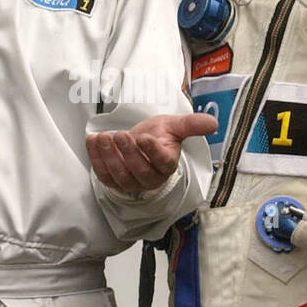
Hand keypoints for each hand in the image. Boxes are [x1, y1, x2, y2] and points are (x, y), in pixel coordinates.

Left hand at [87, 112, 216, 193]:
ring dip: (110, 157)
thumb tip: (214, 123)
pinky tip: (92, 141)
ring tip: (101, 138)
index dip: (152, 151)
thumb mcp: (174, 126)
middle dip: (128, 153)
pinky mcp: (114, 182)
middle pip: (139, 172)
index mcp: (167, 165)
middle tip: (120, 135)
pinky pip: (104, 175)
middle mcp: (150, 178)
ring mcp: (131, 182)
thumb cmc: (159, 135)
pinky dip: (96, 159)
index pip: (162, 162)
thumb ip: (192, 125)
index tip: (144, 137)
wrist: (140, 143)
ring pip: (120, 176)